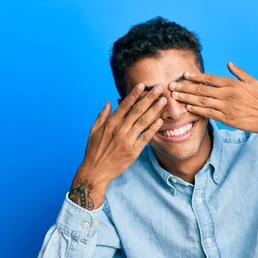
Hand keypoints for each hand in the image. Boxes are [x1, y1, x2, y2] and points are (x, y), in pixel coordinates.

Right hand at [69, 84, 166, 208]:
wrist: (96, 171)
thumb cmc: (94, 151)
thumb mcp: (93, 131)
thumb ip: (102, 116)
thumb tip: (109, 103)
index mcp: (110, 124)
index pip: (124, 105)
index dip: (134, 95)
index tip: (143, 86)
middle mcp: (119, 130)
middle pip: (137, 111)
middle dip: (149, 98)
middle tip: (159, 88)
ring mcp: (127, 141)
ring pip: (143, 122)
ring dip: (154, 110)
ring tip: (163, 100)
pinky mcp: (133, 151)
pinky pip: (145, 138)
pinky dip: (153, 128)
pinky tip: (160, 120)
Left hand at [168, 62, 257, 139]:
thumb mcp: (251, 81)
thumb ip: (238, 72)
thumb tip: (228, 63)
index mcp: (232, 84)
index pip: (209, 79)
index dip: (195, 77)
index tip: (184, 75)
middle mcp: (227, 94)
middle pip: (201, 89)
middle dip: (184, 87)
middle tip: (171, 86)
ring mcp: (226, 107)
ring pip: (202, 101)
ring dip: (187, 98)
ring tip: (175, 96)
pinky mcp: (227, 119)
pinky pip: (208, 114)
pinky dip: (197, 110)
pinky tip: (188, 108)